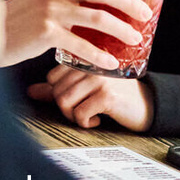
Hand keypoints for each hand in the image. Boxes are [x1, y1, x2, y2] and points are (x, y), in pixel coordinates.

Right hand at [0, 0, 151, 68]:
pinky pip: (82, 45)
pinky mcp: (47, 34)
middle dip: (129, 3)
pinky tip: (111, 62)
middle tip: (145, 15)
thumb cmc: (21, 17)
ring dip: (122, 29)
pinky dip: (100, 55)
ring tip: (135, 39)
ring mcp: (51, 11)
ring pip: (98, 18)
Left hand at [27, 64, 153, 130]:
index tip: (77, 99)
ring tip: (88, 115)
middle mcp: (91, 63)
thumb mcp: (86, 87)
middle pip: (57, 91)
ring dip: (74, 116)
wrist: (148, 104)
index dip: (59, 93)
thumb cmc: (116, 93)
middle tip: (82, 111)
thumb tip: (31, 91)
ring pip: (64, 102)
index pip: (53, 77)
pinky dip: (86, 123)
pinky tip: (97, 119)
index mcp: (85, 57)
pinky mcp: (107, 95)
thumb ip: (58, 87)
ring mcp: (99, 78)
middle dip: (66, 108)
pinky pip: (80, 113)